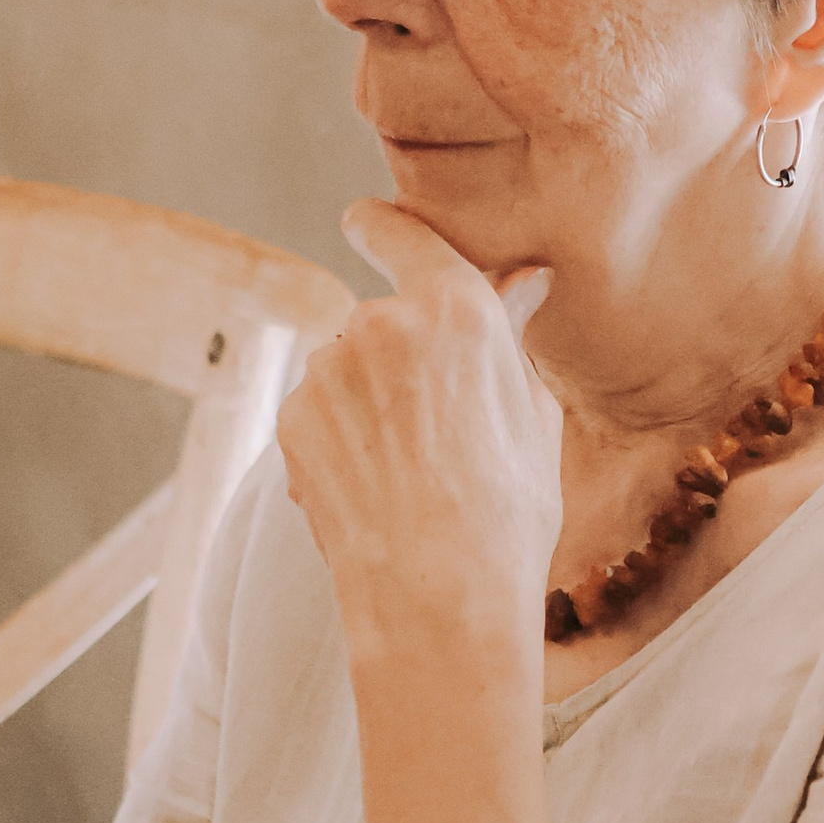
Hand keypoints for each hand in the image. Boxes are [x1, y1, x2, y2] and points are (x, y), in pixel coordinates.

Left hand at [277, 202, 559, 654]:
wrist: (436, 602)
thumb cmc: (507, 516)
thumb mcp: (533, 416)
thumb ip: (511, 336)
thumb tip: (523, 279)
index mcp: (456, 310)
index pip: (403, 234)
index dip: (381, 225)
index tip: (365, 220)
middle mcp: (380, 323)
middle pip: (382, 317)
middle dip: (400, 355)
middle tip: (439, 427)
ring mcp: (327, 370)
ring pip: (346, 367)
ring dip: (367, 401)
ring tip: (408, 472)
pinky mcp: (291, 418)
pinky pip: (318, 411)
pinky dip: (338, 439)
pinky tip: (373, 489)